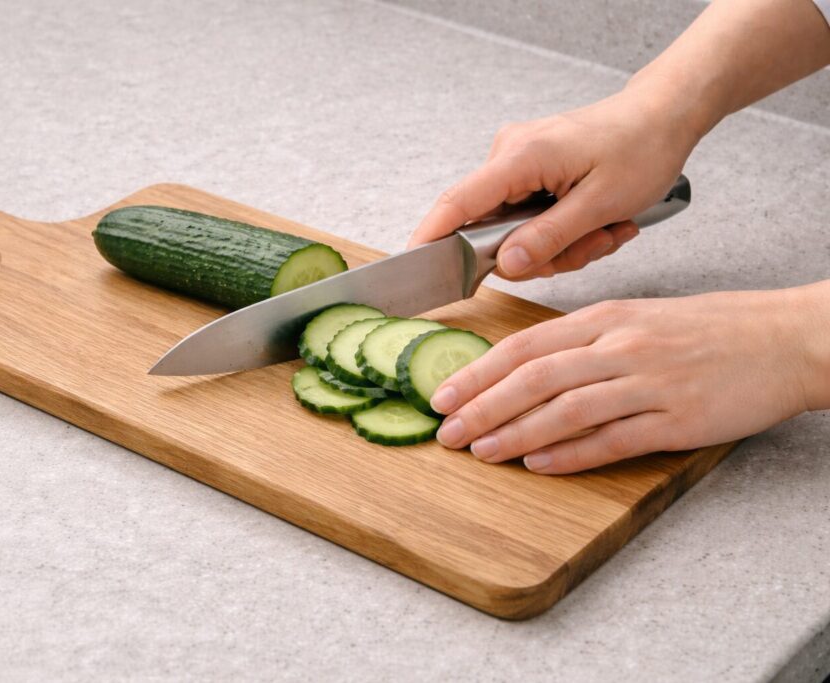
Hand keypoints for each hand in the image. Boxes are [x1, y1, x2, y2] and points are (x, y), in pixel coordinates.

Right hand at [408, 87, 698, 279]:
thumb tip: (507, 266)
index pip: (457, 203)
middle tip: (591, 246)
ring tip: (604, 230)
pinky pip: (530, 217)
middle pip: (492, 228)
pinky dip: (563, 229)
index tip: (414, 267)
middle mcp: (509, 155)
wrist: (663, 115)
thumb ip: (549, 238)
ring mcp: (518, 162)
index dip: (430, 238)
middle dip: (543, 252)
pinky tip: (596, 222)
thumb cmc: (641, 147)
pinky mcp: (530, 171)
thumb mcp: (601, 204)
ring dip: (562, 243)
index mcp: (520, 157)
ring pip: (516, 229)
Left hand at [431, 284, 829, 473]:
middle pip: (533, 377)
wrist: (785, 339)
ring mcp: (649, 382)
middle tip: (446, 431)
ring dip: (516, 434)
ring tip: (481, 452)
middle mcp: (621, 346)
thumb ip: (584, 342)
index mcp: (607, 319)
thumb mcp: (639, 318)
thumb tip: (527, 368)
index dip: (476, 372)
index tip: (441, 393)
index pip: (524, 346)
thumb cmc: (710, 329)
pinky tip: (540, 466)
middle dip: (481, 406)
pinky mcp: (677, 418)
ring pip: (566, 409)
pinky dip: (572, 455)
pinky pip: (614, 439)